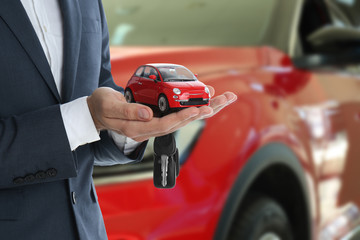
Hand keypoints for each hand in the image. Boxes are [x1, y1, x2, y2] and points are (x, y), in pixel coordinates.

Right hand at [87, 86, 235, 141]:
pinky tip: (203, 100)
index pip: (167, 124)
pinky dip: (191, 106)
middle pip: (182, 122)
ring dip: (203, 108)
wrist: (96, 112)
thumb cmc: (101, 107)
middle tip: (225, 99)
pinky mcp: (155, 117)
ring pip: (182, 118)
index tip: (202, 109)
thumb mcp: (110, 106)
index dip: (185, 116)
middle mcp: (149, 128)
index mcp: (138, 128)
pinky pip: (177, 113)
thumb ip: (129, 111)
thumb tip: (149, 114)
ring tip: (223, 98)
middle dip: (205, 110)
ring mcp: (153, 124)